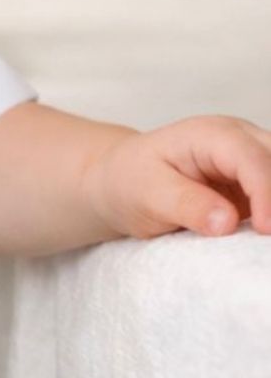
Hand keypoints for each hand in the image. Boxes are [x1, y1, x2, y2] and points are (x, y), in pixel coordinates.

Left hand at [84, 116, 270, 241]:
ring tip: (265, 242)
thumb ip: (187, 205)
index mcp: (211, 135)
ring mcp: (251, 161)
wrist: (121, 180)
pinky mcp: (254, 185)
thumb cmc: (130, 182)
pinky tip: (263, 239)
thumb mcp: (147, 195)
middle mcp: (240, 140)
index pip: (252, 159)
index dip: (265, 193)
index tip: (264, 229)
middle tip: (269, 236)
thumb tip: (226, 223)